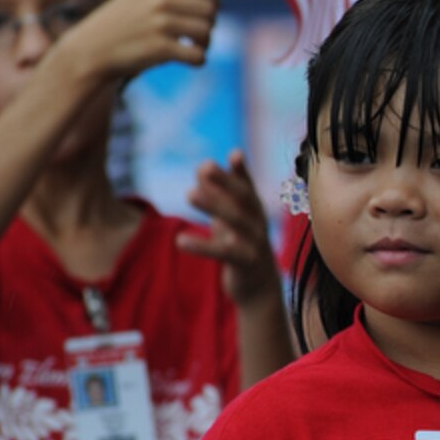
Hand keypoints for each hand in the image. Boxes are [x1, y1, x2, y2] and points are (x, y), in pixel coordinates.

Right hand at [50, 0, 217, 82]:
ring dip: (204, 45)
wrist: (90, 50)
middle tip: (196, 37)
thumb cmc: (119, 26)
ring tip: (192, 50)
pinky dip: (199, 61)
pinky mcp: (160, 48)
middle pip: (210, 10)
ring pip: (207, 32)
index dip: (214, 4)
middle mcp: (160, 0)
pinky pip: (199, 55)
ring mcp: (160, 23)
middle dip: (209, 25)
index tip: (206, 16)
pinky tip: (189, 61)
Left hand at [180, 149, 280, 307]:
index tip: (235, 154)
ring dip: (214, 205)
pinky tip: (180, 240)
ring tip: (189, 193)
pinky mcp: (247, 263)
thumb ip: (218, 193)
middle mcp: (258, 222)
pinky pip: (224, 252)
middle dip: (226, 181)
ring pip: (236, 221)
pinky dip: (202, 246)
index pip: (247, 185)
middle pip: (244, 198)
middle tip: (205, 166)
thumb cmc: (241, 245)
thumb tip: (203, 167)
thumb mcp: (230, 218)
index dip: (242, 170)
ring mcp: (256, 242)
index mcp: (253, 209)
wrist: (259, 285)